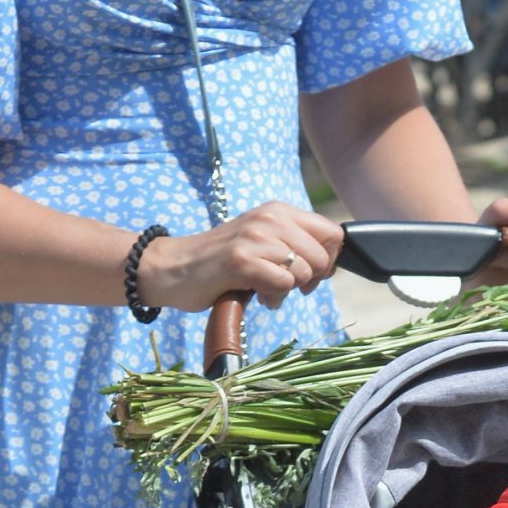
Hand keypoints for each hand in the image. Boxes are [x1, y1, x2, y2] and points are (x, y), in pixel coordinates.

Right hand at [137, 202, 343, 313]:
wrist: (174, 268)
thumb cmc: (221, 261)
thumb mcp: (262, 241)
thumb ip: (294, 244)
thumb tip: (331, 264)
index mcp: (279, 211)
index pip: (333, 233)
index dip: (329, 259)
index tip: (311, 274)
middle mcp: (270, 218)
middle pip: (323, 256)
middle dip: (312, 279)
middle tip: (288, 286)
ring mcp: (255, 238)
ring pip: (304, 271)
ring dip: (289, 290)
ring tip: (266, 289)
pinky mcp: (241, 260)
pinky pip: (283, 283)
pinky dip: (274, 296)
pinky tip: (258, 295)